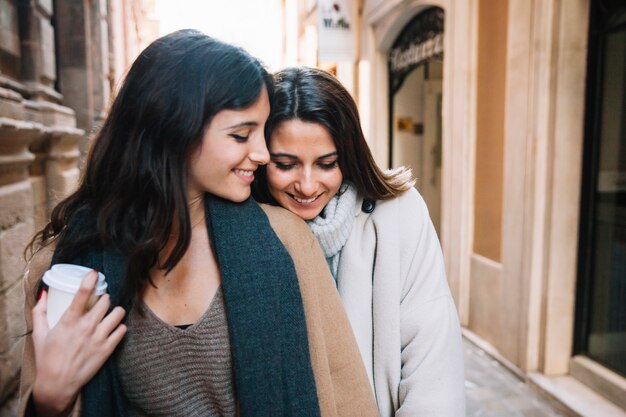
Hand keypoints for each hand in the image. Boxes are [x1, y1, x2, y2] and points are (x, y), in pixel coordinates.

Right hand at [30, 271, 126, 416]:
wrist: (57, 385)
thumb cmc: (47, 359)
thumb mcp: (39, 334)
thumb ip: (40, 312)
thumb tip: (43, 294)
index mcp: (69, 321)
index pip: (82, 294)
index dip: (91, 280)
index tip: (95, 273)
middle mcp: (86, 327)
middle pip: (106, 301)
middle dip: (104, 298)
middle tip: (101, 301)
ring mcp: (99, 338)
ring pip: (118, 313)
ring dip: (115, 311)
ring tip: (110, 314)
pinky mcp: (108, 349)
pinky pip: (123, 329)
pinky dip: (120, 327)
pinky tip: (114, 328)